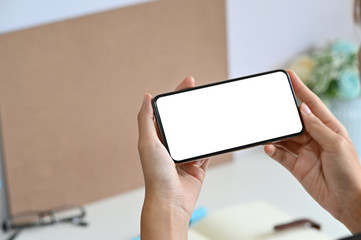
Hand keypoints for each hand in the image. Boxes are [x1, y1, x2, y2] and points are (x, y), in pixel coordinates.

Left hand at [137, 76, 208, 239]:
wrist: (171, 202)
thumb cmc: (156, 176)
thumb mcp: (148, 143)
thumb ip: (146, 119)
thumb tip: (146, 97)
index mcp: (156, 137)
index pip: (168, 110)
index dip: (178, 94)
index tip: (189, 82)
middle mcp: (170, 144)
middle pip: (184, 119)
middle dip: (193, 106)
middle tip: (203, 93)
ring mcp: (184, 154)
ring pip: (197, 133)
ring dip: (203, 126)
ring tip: (211, 114)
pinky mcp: (197, 164)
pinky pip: (206, 149)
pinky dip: (210, 143)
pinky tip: (215, 135)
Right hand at [264, 70, 360, 232]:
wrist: (347, 202)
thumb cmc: (351, 174)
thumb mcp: (336, 145)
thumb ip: (317, 127)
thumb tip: (303, 110)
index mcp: (328, 128)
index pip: (312, 104)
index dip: (301, 89)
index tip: (291, 76)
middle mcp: (315, 138)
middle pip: (294, 121)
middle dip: (283, 115)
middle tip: (271, 110)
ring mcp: (304, 151)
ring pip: (284, 138)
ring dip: (275, 135)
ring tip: (266, 132)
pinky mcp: (296, 165)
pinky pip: (280, 155)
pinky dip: (272, 151)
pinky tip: (269, 148)